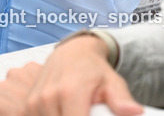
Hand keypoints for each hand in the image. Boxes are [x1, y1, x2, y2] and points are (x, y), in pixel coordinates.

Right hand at [0, 38, 142, 115]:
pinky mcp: (28, 105)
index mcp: (70, 92)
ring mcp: (35, 101)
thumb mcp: (112, 82)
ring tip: (75, 113)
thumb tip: (135, 112)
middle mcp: (48, 97)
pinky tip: (62, 114)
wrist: (72, 52)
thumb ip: (121, 100)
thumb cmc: (94, 69)